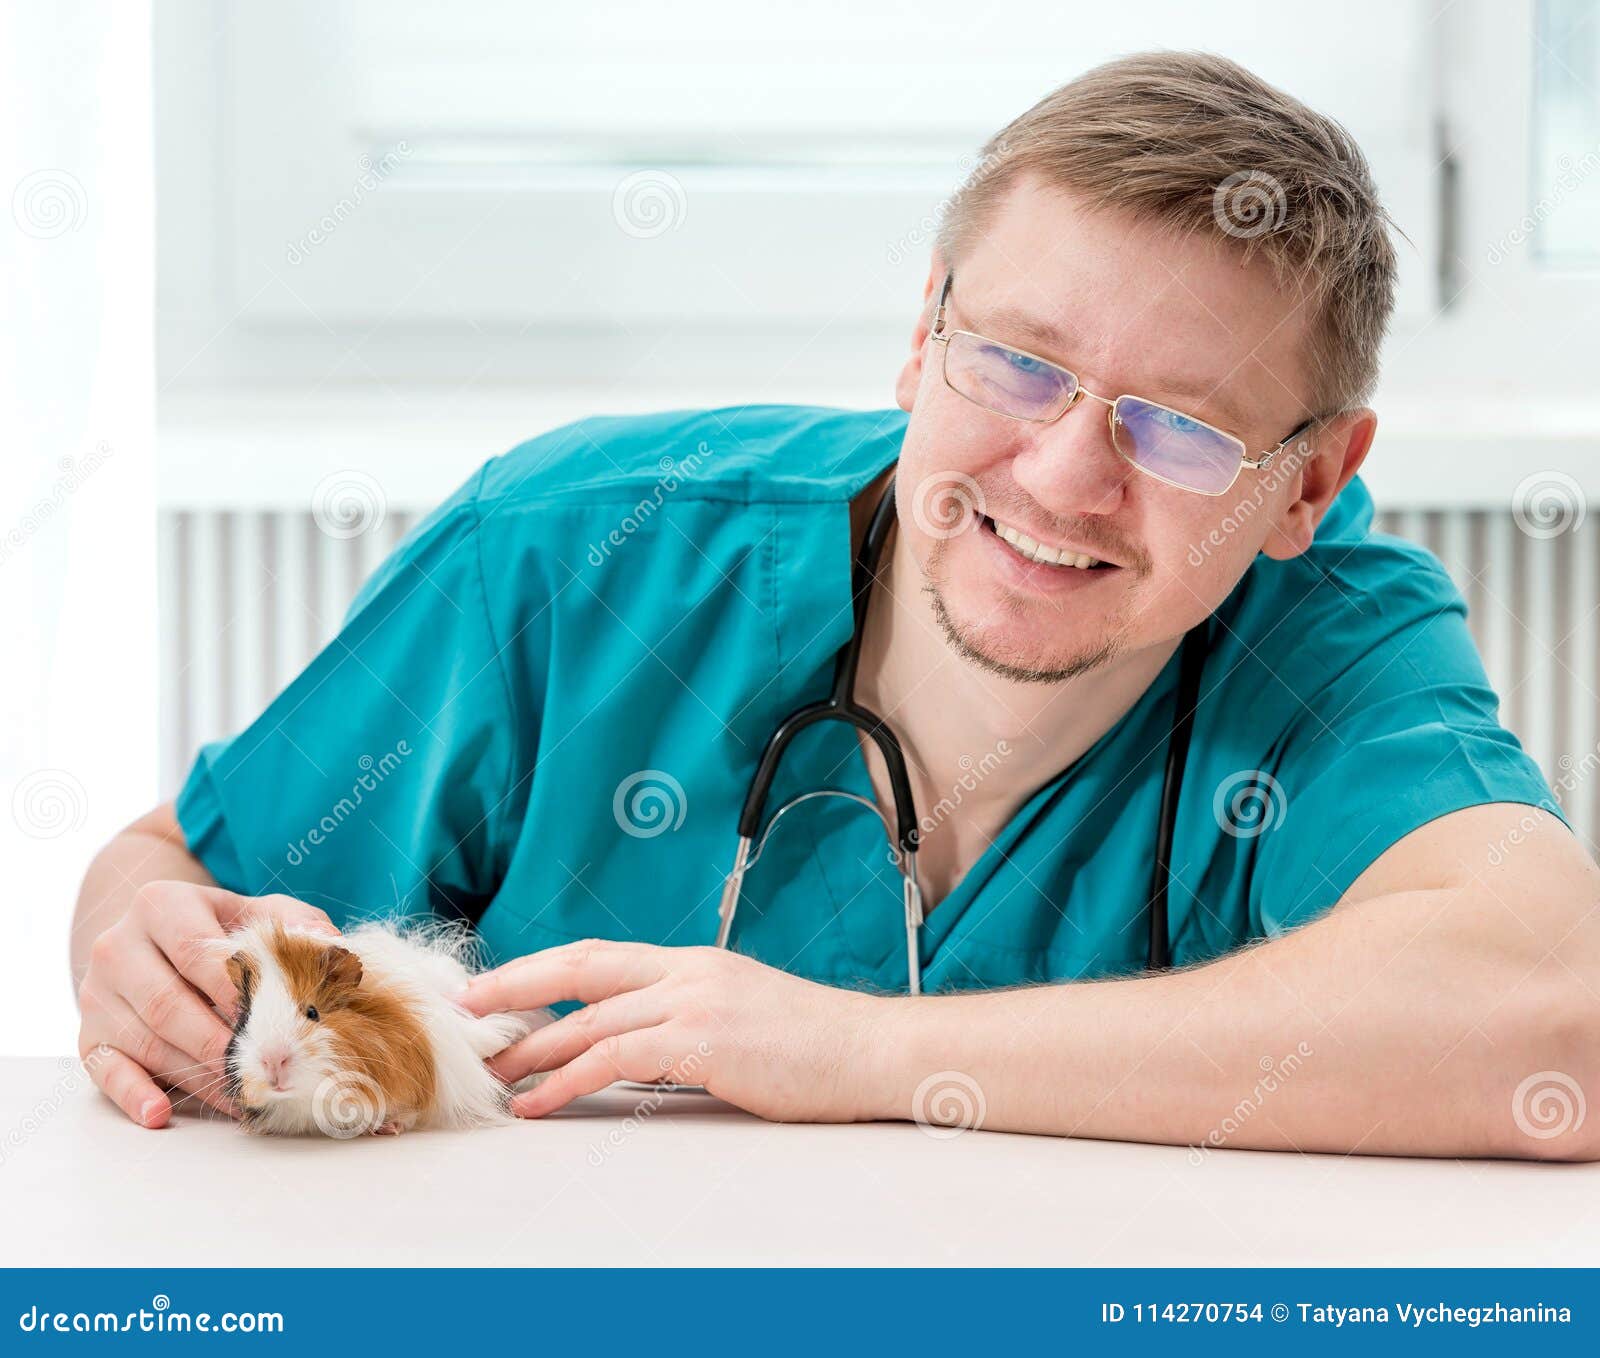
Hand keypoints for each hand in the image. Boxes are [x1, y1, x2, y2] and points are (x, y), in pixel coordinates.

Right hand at [75, 881, 339, 1127]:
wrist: (155, 938)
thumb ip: (298, 924)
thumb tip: (330, 948)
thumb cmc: (222, 929)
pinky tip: (160, 1112)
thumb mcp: (260, 912)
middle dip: (221, 1042)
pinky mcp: (88, 1037)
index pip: (197, 951)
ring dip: (198, 1074)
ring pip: (146, 1042)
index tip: (277, 1019)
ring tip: (247, 1095)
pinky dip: (134, 1095)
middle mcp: (117, 947)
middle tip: (268, 1068)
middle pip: (168, 1003)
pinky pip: (106, 1071)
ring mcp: (97, 995)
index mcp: (160, 904)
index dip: (236, 989)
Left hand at [458, 940, 888, 1122]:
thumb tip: (630, 1048)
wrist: (870, 1050)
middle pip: (580, 970)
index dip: (540, 968)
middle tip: (466, 1011)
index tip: (495, 986)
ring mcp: (694, 1001)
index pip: (598, 955)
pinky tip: (541, 1101)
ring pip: (590, 1019)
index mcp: (692, 962)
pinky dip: (568, 1080)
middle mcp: (686, 971)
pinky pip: (615, 1057)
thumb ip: (683, 1021)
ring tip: (494, 1074)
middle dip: (515, 988)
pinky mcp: (703, 1040)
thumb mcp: (739, 1014)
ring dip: (533, 1049)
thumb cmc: (814, 1045)